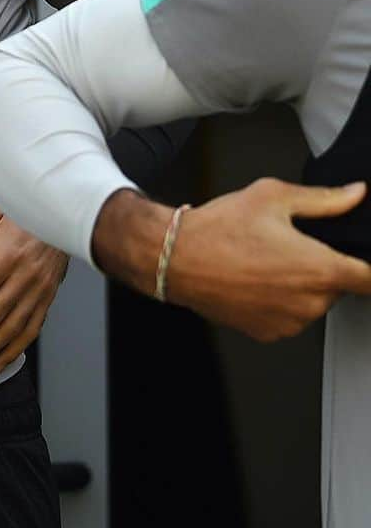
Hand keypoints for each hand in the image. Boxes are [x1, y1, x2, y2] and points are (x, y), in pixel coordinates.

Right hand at [95, 180, 370, 341]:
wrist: (176, 258)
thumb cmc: (219, 228)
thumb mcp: (272, 197)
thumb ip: (324, 199)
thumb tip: (355, 194)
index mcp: (319, 268)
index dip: (370, 269)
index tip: (362, 264)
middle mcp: (309, 302)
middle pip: (338, 287)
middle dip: (322, 268)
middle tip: (290, 247)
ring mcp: (289, 322)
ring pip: (312, 302)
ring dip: (301, 286)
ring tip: (265, 262)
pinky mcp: (269, 333)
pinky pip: (289, 317)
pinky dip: (279, 302)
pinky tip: (255, 280)